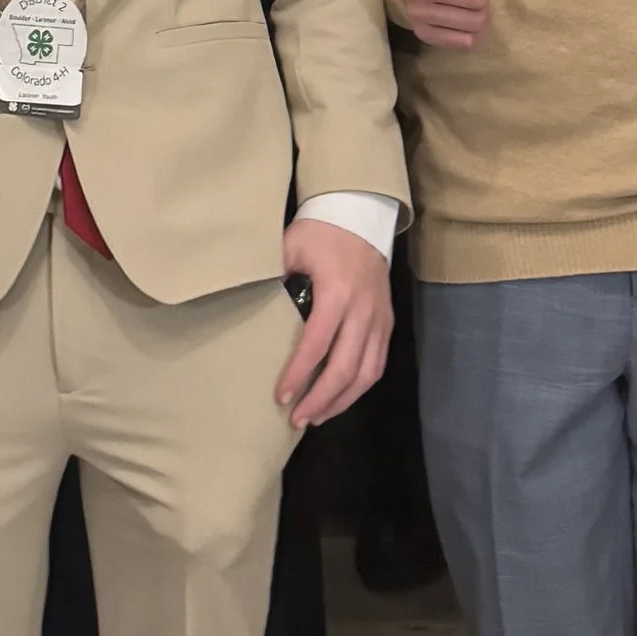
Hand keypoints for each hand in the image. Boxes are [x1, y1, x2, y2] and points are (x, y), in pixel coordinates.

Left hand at [276, 221, 393, 428]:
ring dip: (341, 401)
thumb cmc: (320, 233)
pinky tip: (339, 399)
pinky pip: (377, 365)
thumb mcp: (289, 247)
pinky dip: (359, 387)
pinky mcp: (387, 323)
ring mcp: (379, 319)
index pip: (317, 344)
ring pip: (366, 373)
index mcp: (337, 293)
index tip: (280, 396)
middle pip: (345, 368)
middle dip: (320, 399)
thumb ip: (273, 277)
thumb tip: (250, 308)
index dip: (299, 374)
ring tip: (316, 417)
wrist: (360, 216)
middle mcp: (363, 311)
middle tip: (296, 419)